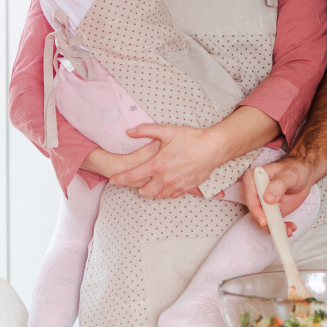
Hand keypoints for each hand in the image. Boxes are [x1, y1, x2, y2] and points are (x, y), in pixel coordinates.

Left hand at [108, 123, 223, 197]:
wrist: (213, 148)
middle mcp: (165, 178)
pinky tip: (166, 184)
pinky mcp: (186, 188)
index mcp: (157, 164)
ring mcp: (176, 185)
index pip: (133, 176)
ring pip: (158, 195)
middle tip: (138, 180)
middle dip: (138, 188)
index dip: (120, 179)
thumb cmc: (191, 138)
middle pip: (144, 192)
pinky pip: (171, 195)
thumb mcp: (167, 131)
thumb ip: (145, 131)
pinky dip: (165, 192)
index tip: (113, 180)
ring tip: (151, 183)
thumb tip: (129, 132)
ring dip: (152, 191)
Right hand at [242, 159, 316, 230]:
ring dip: (274, 228)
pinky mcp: (270, 211)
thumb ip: (279, 185)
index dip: (256, 210)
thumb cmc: (294, 170)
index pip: (250, 197)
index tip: (264, 221)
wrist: (303, 175)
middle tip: (279, 229)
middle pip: (254, 212)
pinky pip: (271, 223)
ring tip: (288, 230)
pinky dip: (280, 228)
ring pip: (262, 221)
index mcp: (253, 179)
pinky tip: (290, 228)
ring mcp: (262, 203)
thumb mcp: (289, 175)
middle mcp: (254, 192)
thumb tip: (267, 198)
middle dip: (266, 224)